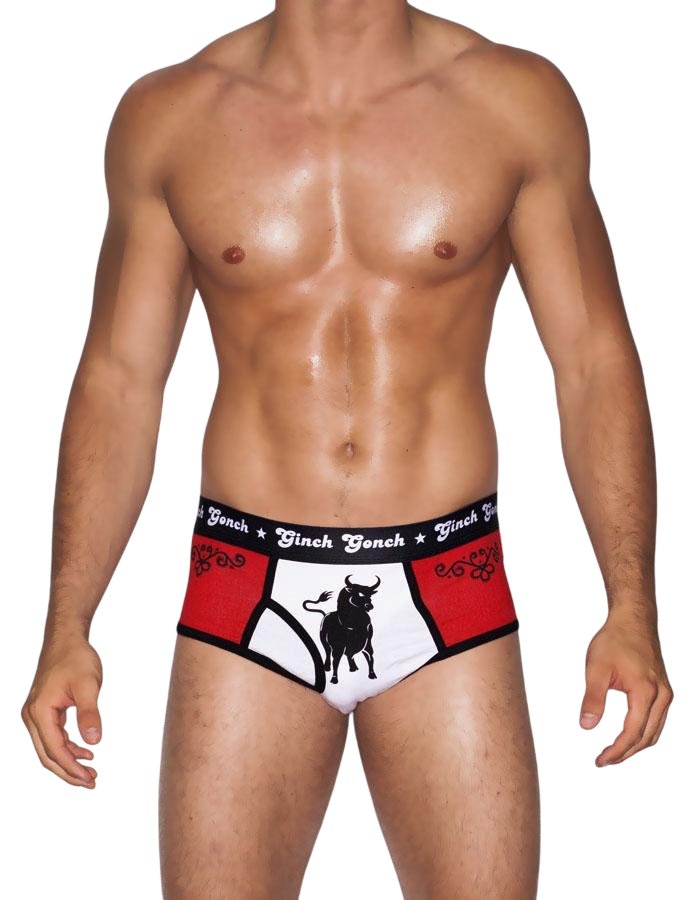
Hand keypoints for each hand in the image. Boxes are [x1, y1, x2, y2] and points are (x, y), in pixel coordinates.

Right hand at [22, 637, 102, 787]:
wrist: (66, 639)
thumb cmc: (76, 658)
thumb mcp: (88, 685)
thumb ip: (90, 713)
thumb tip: (94, 740)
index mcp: (39, 712)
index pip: (54, 750)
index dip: (72, 768)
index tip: (90, 779)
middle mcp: (32, 716)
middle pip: (47, 755)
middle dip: (69, 772)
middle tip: (92, 782)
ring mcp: (35, 714)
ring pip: (49, 748)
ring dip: (69, 762)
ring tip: (91, 771)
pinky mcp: (43, 711)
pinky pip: (52, 737)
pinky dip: (68, 747)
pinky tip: (85, 752)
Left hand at [579, 610, 672, 765]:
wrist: (633, 620)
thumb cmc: (614, 640)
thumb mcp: (596, 668)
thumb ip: (592, 698)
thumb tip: (586, 726)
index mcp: (645, 692)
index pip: (632, 733)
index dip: (616, 751)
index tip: (600, 760)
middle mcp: (661, 696)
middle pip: (647, 738)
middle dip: (625, 753)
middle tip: (603, 761)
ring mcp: (665, 693)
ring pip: (655, 731)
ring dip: (635, 746)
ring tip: (613, 753)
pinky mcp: (664, 690)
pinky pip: (657, 720)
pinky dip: (643, 733)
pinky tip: (628, 735)